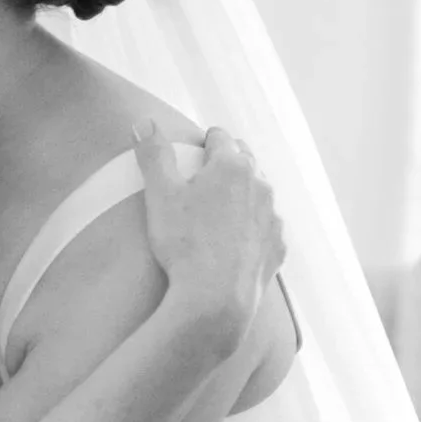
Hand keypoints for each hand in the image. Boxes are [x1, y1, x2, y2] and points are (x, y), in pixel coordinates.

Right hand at [134, 116, 282, 353]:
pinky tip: (234, 242)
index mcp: (233, 165)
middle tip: (203, 181)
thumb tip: (144, 121)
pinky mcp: (277, 247)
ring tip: (219, 213)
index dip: (202, 143)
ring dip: (242, 196)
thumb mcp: (160, 195)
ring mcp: (273, 217)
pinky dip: (253, 229)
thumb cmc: (185, 245)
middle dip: (226, 164)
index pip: (219, 137)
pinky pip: (266, 228)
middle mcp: (261, 185)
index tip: (191, 154)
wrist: (214, 300)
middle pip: (244, 161)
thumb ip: (152, 154)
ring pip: (258, 194)